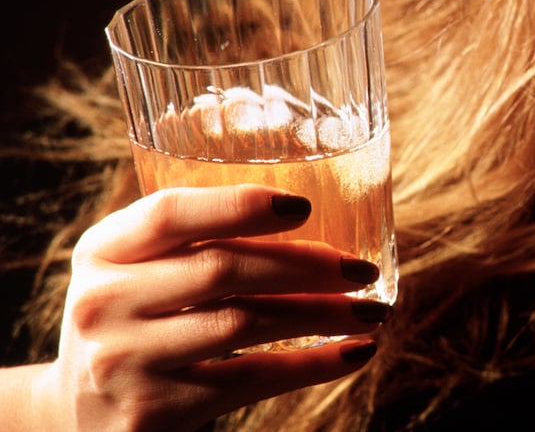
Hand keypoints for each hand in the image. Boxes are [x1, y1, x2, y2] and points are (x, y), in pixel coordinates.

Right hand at [35, 184, 388, 430]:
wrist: (79, 416)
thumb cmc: (134, 323)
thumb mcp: (137, 272)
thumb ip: (193, 241)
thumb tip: (307, 214)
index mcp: (104, 250)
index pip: (170, 214)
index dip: (240, 205)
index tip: (303, 205)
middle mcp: (105, 302)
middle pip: (220, 269)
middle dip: (304, 265)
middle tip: (360, 268)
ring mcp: (125, 360)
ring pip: (243, 324)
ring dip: (321, 314)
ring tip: (373, 309)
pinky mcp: (154, 410)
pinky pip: (250, 379)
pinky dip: (312, 364)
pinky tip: (354, 351)